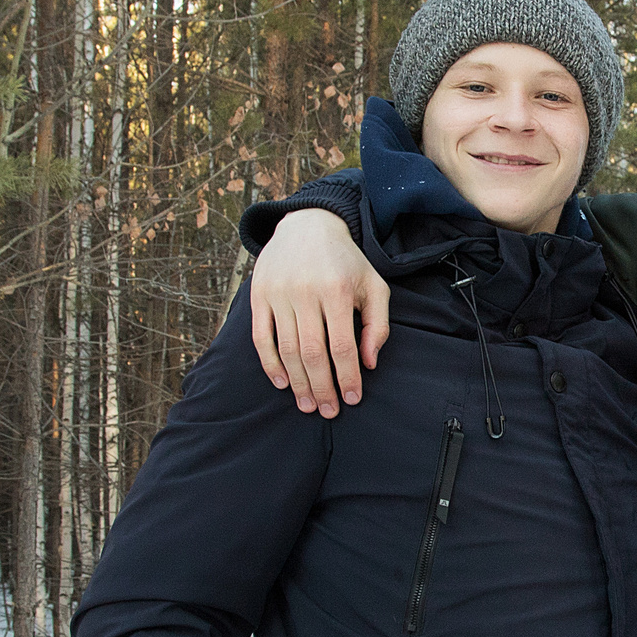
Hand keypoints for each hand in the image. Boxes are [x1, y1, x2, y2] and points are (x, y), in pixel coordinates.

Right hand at [251, 210, 391, 414]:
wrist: (308, 225)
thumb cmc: (346, 262)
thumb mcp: (374, 286)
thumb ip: (377, 325)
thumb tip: (369, 363)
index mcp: (338, 290)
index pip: (342, 346)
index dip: (347, 376)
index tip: (351, 399)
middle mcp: (306, 292)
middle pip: (313, 353)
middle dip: (322, 387)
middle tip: (328, 411)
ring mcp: (279, 293)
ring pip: (287, 349)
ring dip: (297, 382)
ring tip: (308, 404)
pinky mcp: (259, 295)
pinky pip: (261, 338)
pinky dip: (270, 364)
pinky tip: (282, 383)